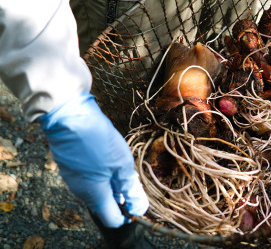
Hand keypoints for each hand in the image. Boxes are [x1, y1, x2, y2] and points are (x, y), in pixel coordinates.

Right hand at [38, 92, 148, 227]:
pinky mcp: (70, 165)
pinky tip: (108, 158)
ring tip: (122, 166)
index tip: (138, 202)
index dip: (127, 214)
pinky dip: (100, 173)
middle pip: (104, 204)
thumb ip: (130, 187)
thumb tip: (138, 207)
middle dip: (120, 197)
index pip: (111, 219)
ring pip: (96, 189)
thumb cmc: (97, 140)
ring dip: (111, 183)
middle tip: (133, 181)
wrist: (69, 116)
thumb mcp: (122, 164)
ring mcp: (73, 177)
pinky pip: (88, 177)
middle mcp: (80, 191)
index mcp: (94, 195)